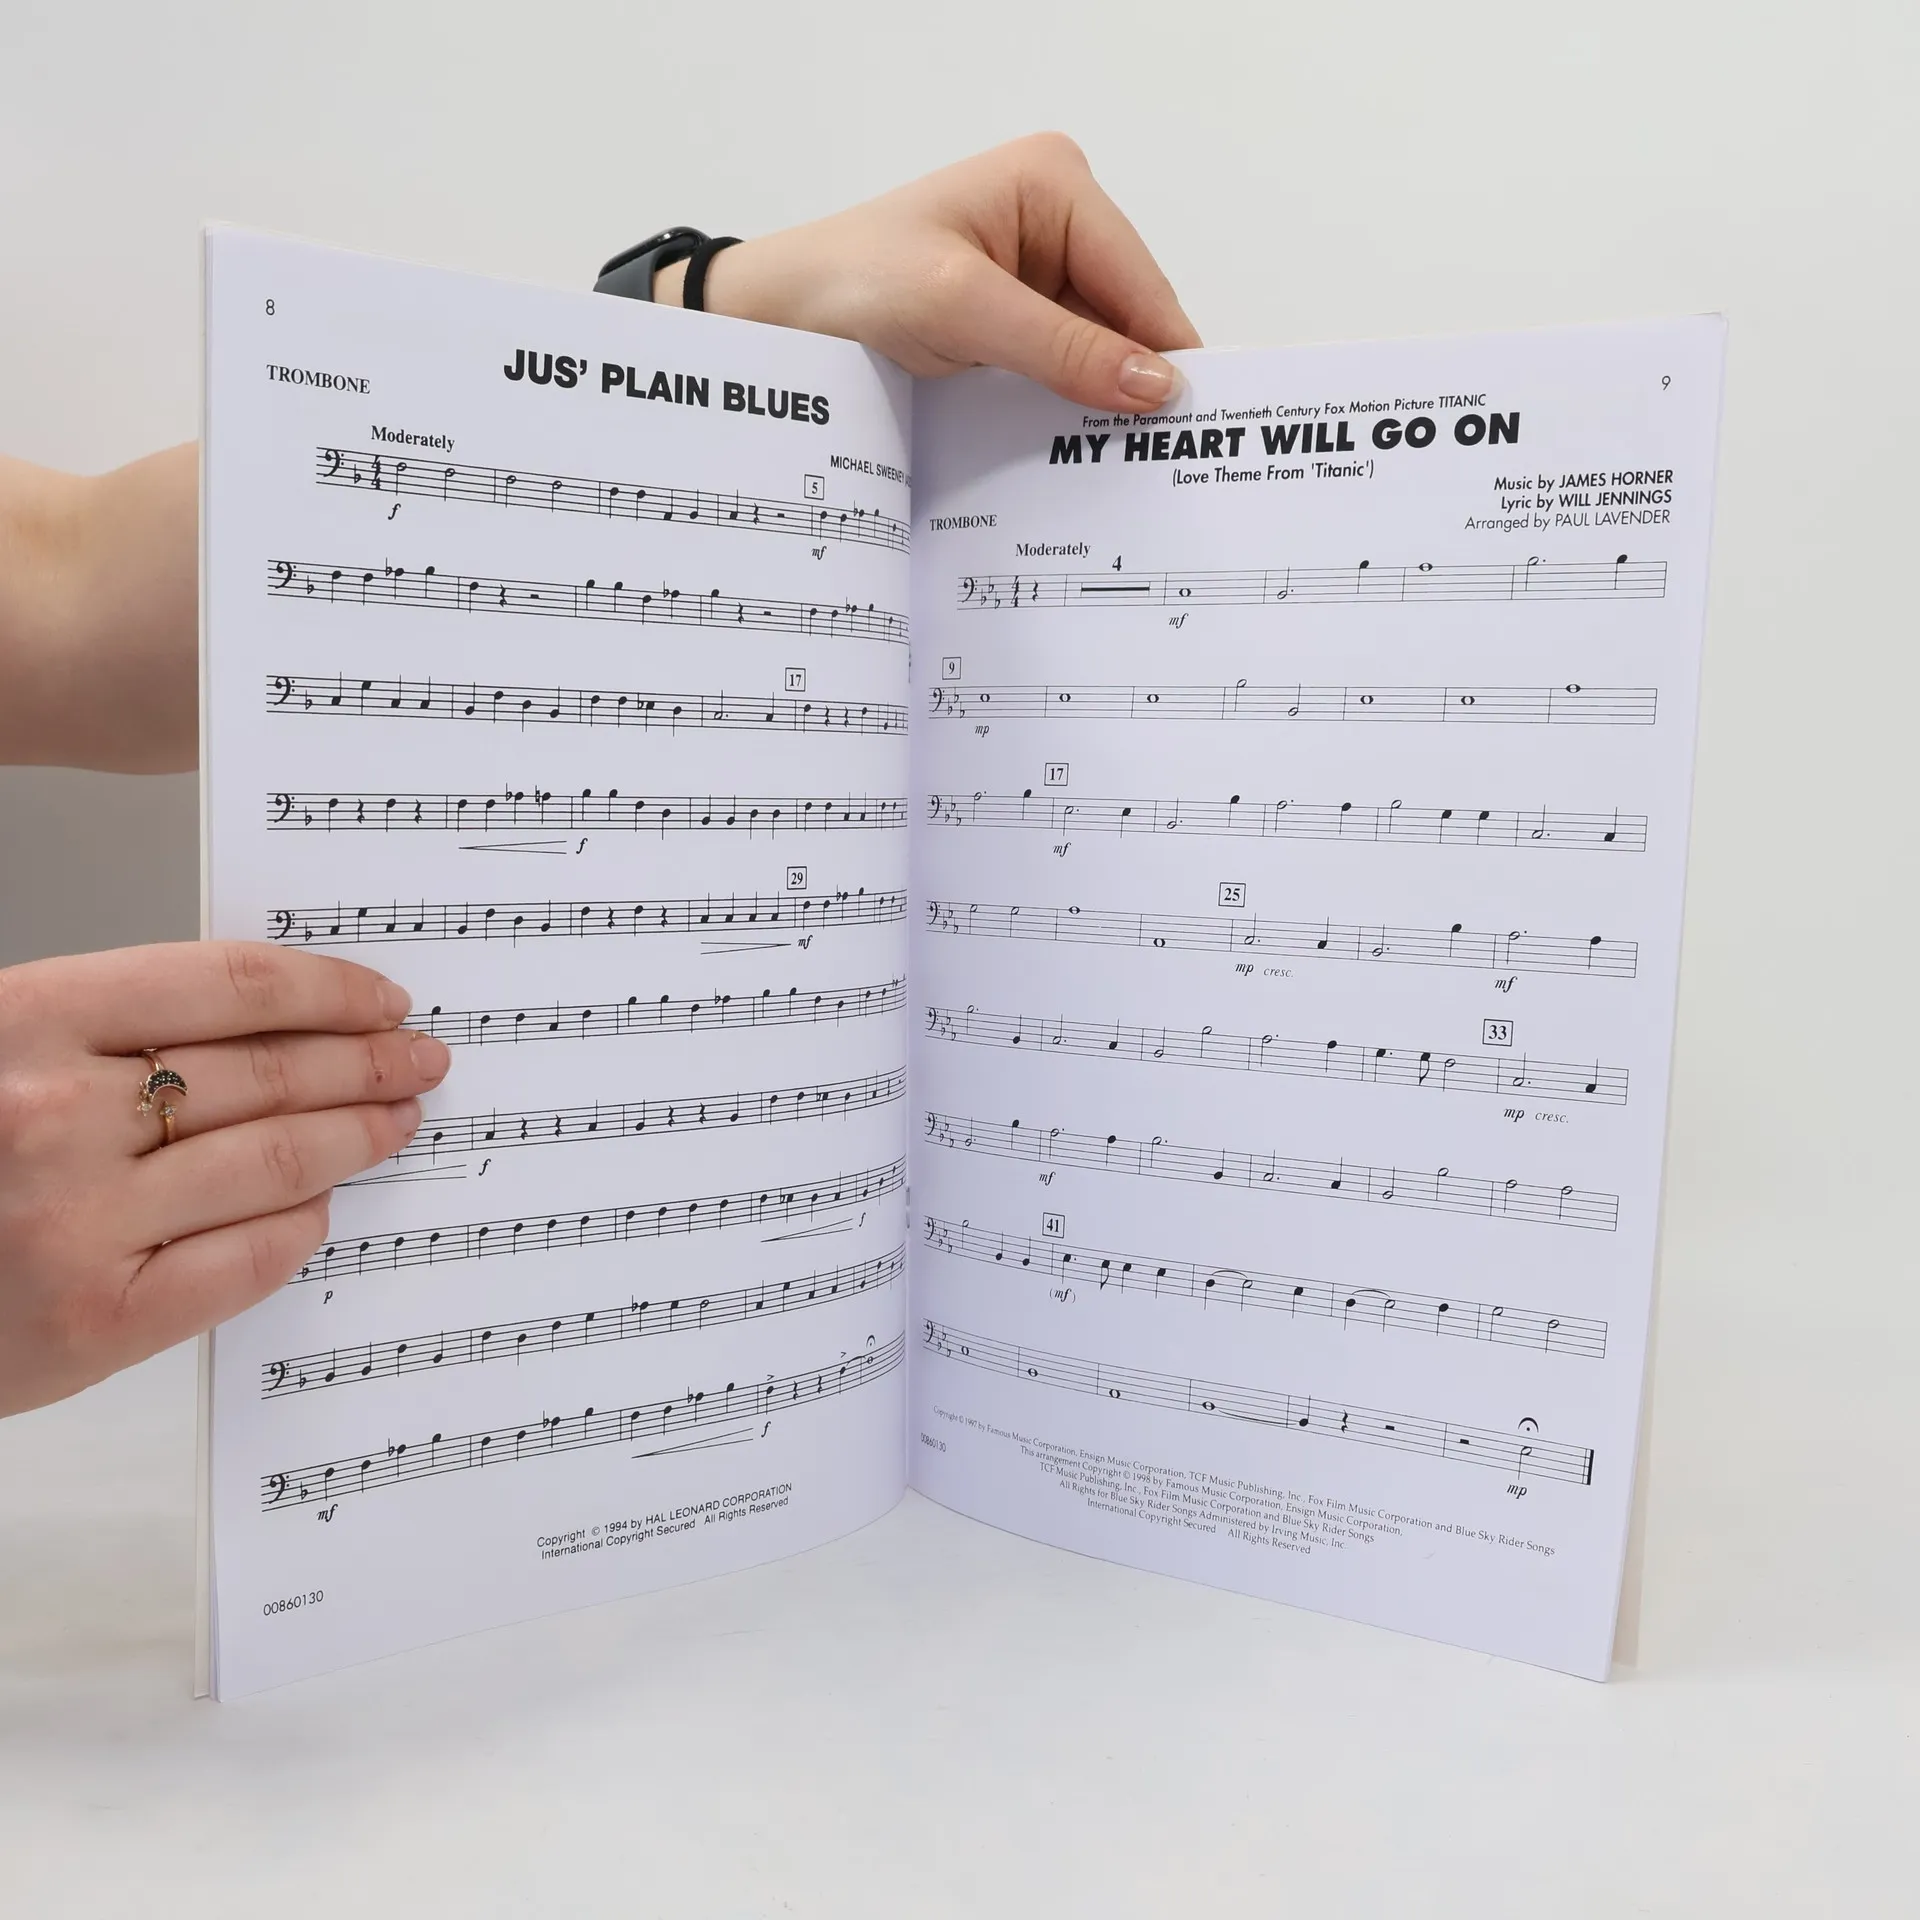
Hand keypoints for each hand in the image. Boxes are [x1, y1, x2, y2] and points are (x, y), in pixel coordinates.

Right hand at [0, 943, 447, 1415]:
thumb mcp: (1, 1050)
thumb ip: (112, 1030)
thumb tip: (276, 1021)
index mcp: (27, 1020)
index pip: (230, 987)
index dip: (329, 990)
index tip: (383, 999)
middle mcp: (52, 1117)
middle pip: (268, 1074)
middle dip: (366, 1064)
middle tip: (420, 1061)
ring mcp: (75, 1225)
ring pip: (273, 1164)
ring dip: (356, 1138)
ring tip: (396, 1123)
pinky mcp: (92, 1323)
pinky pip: (241, 1263)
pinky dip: (297, 1229)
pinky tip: (319, 1208)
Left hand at [659, 132, 1201, 412]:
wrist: (776, 316)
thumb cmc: (853, 283)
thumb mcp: (963, 308)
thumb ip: (1063, 347)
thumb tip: (1157, 385)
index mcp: (1054, 184)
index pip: (1138, 278)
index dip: (1168, 351)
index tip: (1197, 424)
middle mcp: (1056, 221)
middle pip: (1127, 316)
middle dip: (1136, 381)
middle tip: (1161, 460)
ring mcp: (1037, 274)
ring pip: (1100, 350)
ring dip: (1102, 402)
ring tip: (1122, 464)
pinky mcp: (1014, 322)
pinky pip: (1064, 368)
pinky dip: (1069, 407)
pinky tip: (1077, 448)